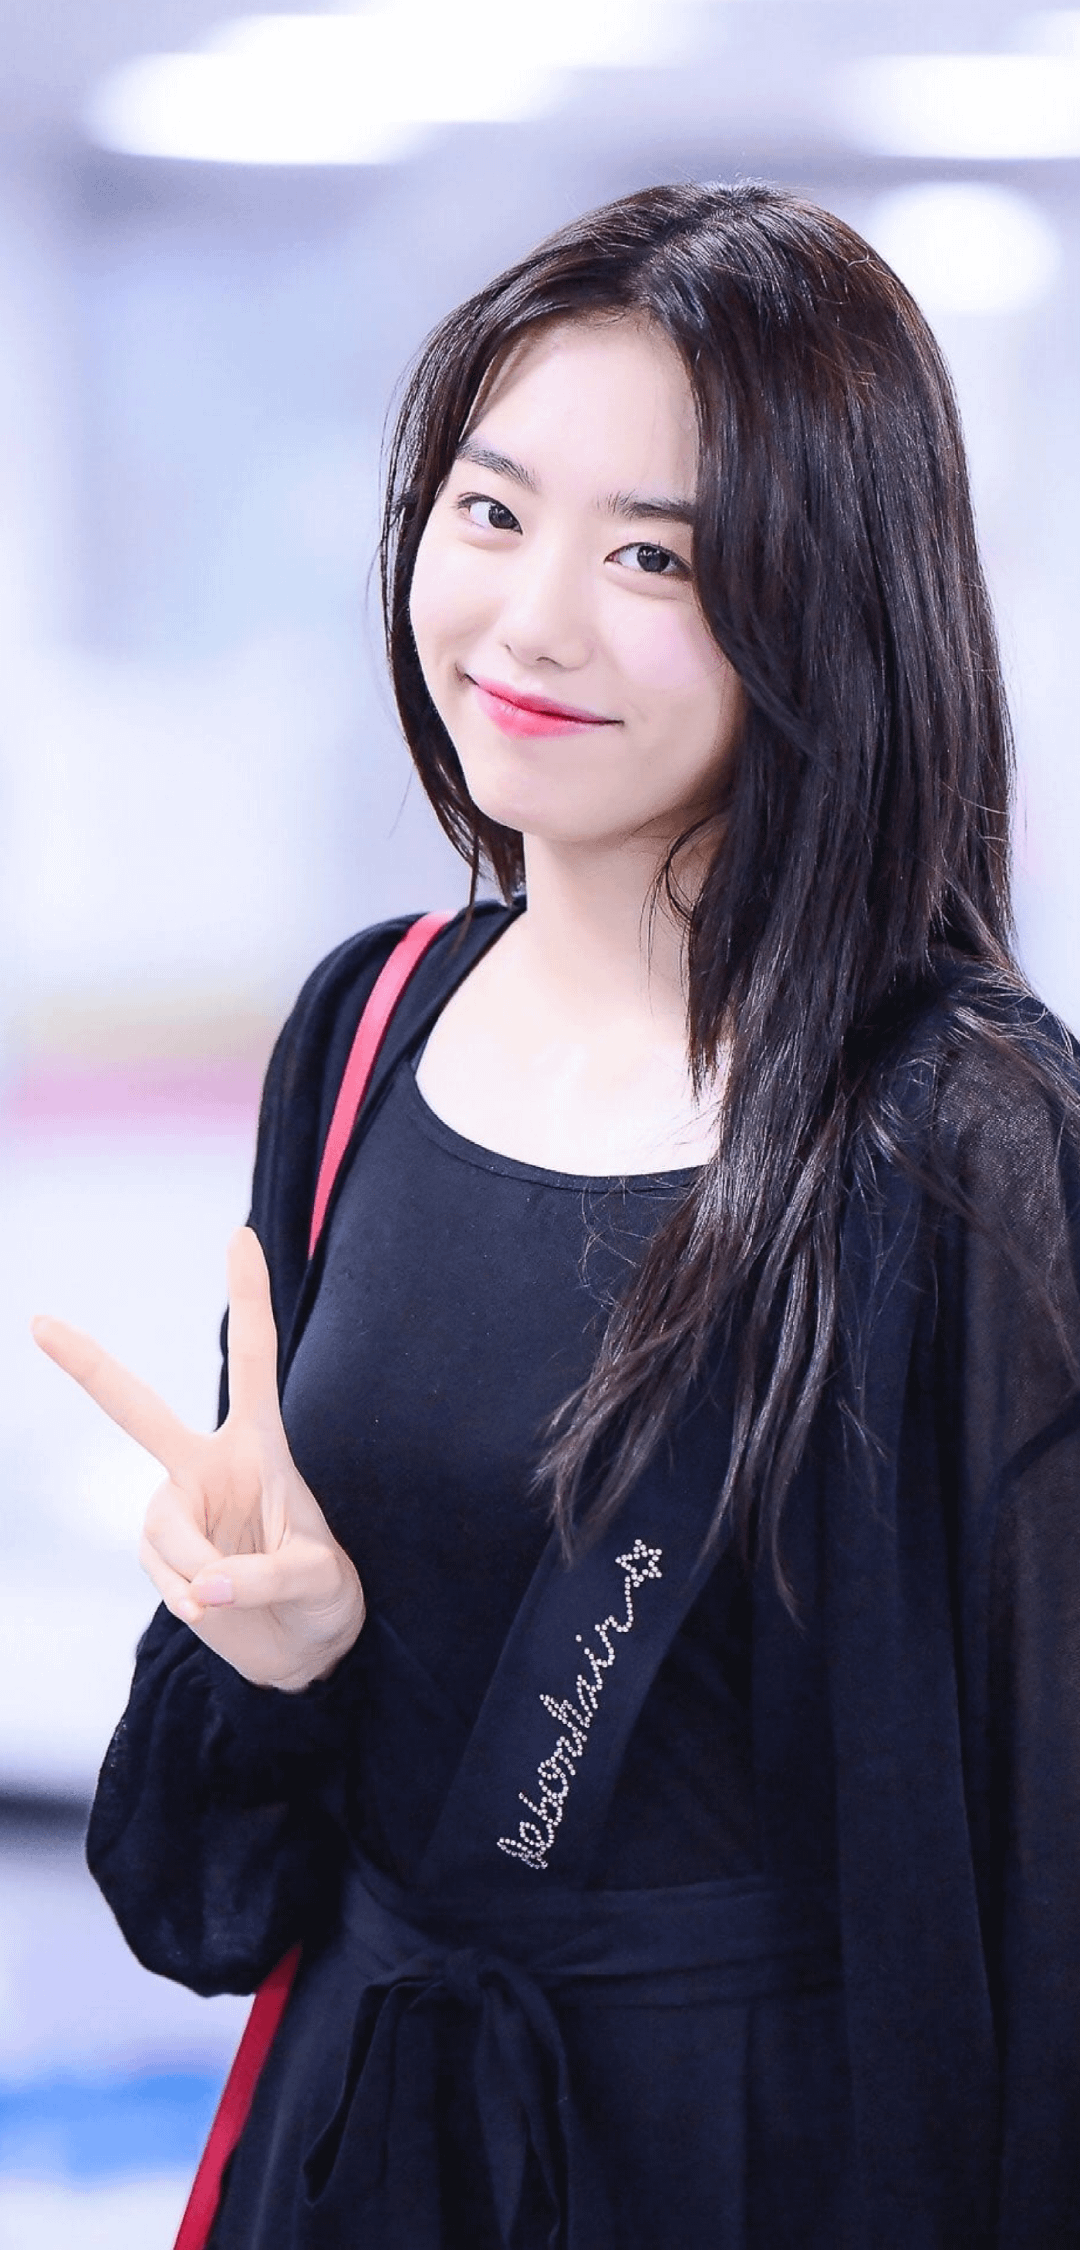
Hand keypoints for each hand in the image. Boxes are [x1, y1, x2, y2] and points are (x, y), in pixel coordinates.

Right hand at [32, 1228, 364, 1691]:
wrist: (304, 1647)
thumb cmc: (325, 1597)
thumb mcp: (320, 1583)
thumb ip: (266, 1578)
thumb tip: (203, 1589)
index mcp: (260, 1444)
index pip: (252, 1358)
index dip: (247, 1296)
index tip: (240, 1234)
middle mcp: (208, 1465)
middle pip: (137, 1410)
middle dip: (87, 1366)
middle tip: (39, 1323)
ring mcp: (178, 1510)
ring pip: (164, 1532)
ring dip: (199, 1571)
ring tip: (232, 1596)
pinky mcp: (162, 1556)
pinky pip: (164, 1575)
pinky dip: (188, 1598)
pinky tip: (211, 1608)